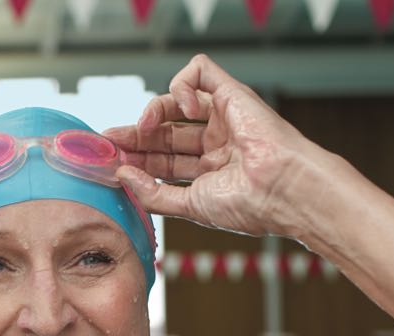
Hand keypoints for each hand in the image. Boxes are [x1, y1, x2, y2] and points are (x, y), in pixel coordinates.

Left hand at [105, 54, 316, 238]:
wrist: (281, 189)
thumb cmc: (247, 204)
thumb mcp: (190, 205)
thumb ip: (154, 194)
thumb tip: (123, 175)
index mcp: (209, 173)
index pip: (163, 159)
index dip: (137, 158)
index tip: (112, 162)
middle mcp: (215, 144)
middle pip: (164, 132)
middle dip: (135, 136)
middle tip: (111, 140)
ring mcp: (223, 118)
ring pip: (175, 101)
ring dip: (150, 112)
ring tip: (144, 127)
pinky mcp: (232, 92)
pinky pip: (200, 71)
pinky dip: (182, 84)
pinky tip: (185, 108)